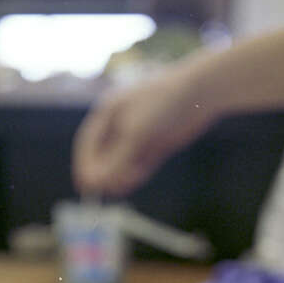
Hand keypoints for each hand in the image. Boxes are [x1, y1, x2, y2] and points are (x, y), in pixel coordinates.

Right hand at [72, 63, 217, 196]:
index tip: (85, 186)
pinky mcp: (155, 145)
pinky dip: (135, 174)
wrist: (199, 93)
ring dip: (120, 176)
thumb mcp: (135, 134)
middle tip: (106, 190)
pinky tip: (136, 179)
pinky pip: (139, 165)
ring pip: (122, 163)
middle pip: (104, 156)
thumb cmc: (162, 105)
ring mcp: (138, 135)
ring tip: (124, 183)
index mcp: (108, 112)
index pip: (88, 143)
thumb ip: (116, 160)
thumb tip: (97, 183)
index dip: (84, 165)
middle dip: (104, 173)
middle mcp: (120, 124)